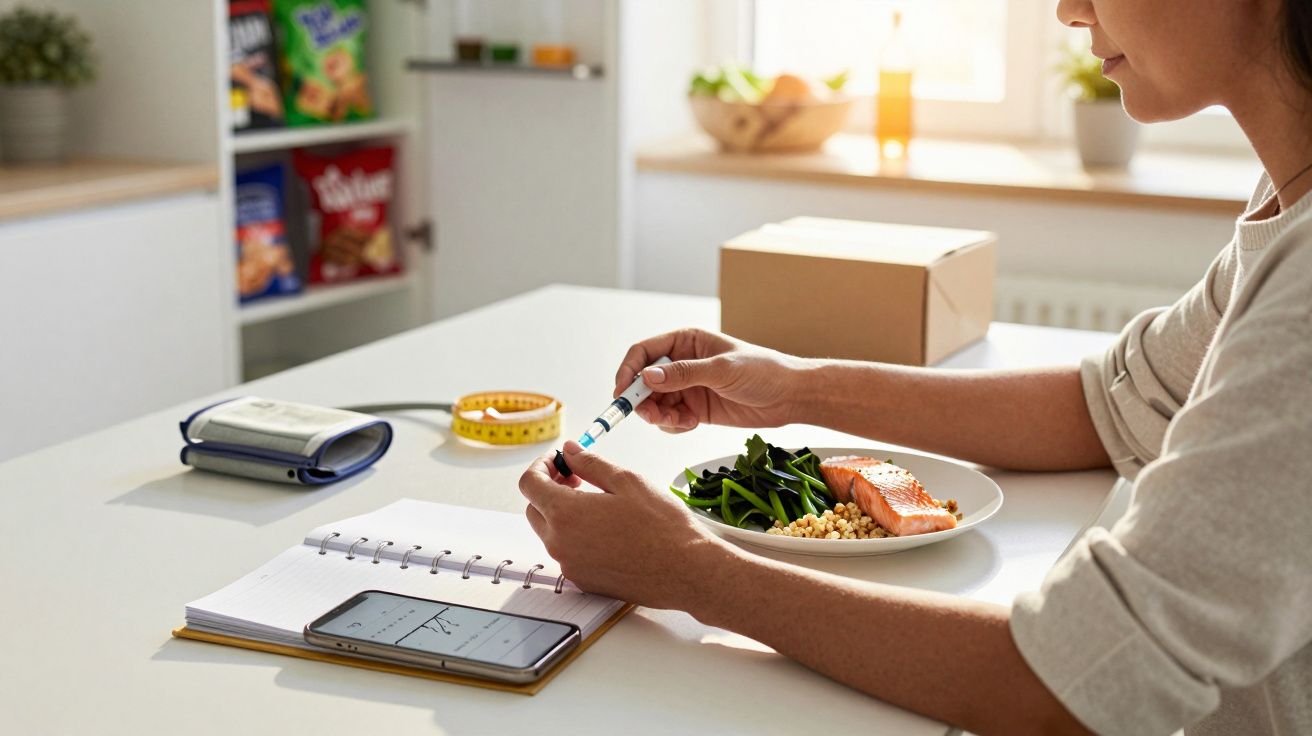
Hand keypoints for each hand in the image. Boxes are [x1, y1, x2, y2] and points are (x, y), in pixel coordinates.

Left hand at [519, 441, 731, 608]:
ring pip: (550, 533)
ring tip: (596, 502)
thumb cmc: (663, 526)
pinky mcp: (584, 581)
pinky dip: (575, 536)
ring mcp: (570, 566)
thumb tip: (570, 451)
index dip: (541, 466)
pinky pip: (567, 553)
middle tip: (577, 477)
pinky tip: (605, 528)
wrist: (686, 570)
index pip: (529, 484)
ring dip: (562, 513)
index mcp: (565, 514)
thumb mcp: (626, 481)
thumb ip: (590, 463)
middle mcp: (560, 544)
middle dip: (549, 488)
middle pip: (535, 509)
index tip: (559, 460)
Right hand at [614, 328, 808, 432]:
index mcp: (686, 341)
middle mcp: (682, 363)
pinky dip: (673, 425)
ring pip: (654, 403)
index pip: (644, 352)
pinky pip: (670, 419)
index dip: (628, 370)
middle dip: (642, 400)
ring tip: (678, 422)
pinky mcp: (695, 409)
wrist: (789, 396)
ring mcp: (687, 387)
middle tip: (649, 415)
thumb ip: (684, 374)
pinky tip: (690, 425)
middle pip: (644, 381)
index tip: (622, 392)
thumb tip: (647, 376)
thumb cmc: (762, 371)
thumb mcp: (721, 370)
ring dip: (658, 416)